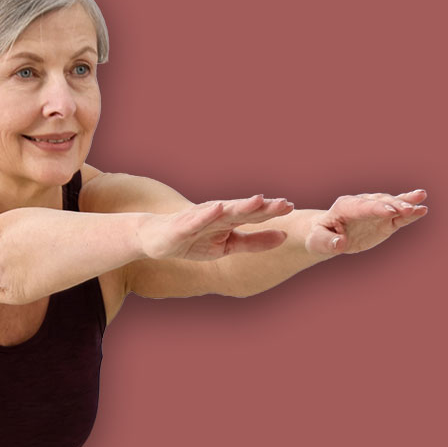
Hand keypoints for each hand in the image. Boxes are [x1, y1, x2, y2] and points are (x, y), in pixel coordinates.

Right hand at [139, 195, 294, 261]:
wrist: (156, 240)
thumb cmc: (193, 241)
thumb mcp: (227, 247)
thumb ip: (254, 242)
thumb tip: (285, 236)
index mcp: (229, 220)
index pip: (254, 214)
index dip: (272, 211)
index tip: (291, 206)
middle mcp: (217, 214)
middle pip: (243, 210)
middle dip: (263, 207)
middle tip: (283, 203)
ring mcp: (199, 217)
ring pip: (223, 211)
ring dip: (240, 205)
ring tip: (259, 200)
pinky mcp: (182, 225)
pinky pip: (196, 219)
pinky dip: (207, 213)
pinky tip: (218, 207)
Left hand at [305, 190, 429, 255]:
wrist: (328, 233)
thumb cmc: (320, 236)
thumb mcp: (319, 241)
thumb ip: (328, 242)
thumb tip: (340, 244)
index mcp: (345, 207)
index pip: (363, 207)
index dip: (376, 209)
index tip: (390, 211)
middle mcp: (363, 204)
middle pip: (380, 203)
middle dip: (394, 206)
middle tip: (408, 210)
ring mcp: (375, 211)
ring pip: (392, 205)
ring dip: (406, 203)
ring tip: (421, 200)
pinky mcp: (384, 220)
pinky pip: (398, 217)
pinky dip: (410, 214)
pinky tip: (422, 210)